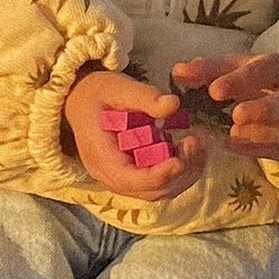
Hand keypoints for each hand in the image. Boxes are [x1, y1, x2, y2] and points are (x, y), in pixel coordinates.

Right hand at [63, 69, 204, 200]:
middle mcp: (111, 177)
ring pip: (161, 191)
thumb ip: (144, 96)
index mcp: (101, 158)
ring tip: (197, 144)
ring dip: (186, 172)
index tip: (182, 158)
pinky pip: (161, 182)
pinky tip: (189, 148)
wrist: (81, 101)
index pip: (133, 180)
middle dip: (181, 171)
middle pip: (152, 191)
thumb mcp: (117, 87)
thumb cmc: (97, 94)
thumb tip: (173, 104)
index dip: (161, 174)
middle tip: (195, 142)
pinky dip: (180, 170)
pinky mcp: (135, 175)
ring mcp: (124, 179)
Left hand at [174, 54, 278, 159]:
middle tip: (236, 116)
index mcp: (278, 67)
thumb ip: (208, 70)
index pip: (263, 70)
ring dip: (260, 135)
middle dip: (262, 109)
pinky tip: (234, 147)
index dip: (240, 80)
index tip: (215, 90)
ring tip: (233, 135)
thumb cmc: (261, 79)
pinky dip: (258, 151)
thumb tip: (177, 72)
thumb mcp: (237, 67)